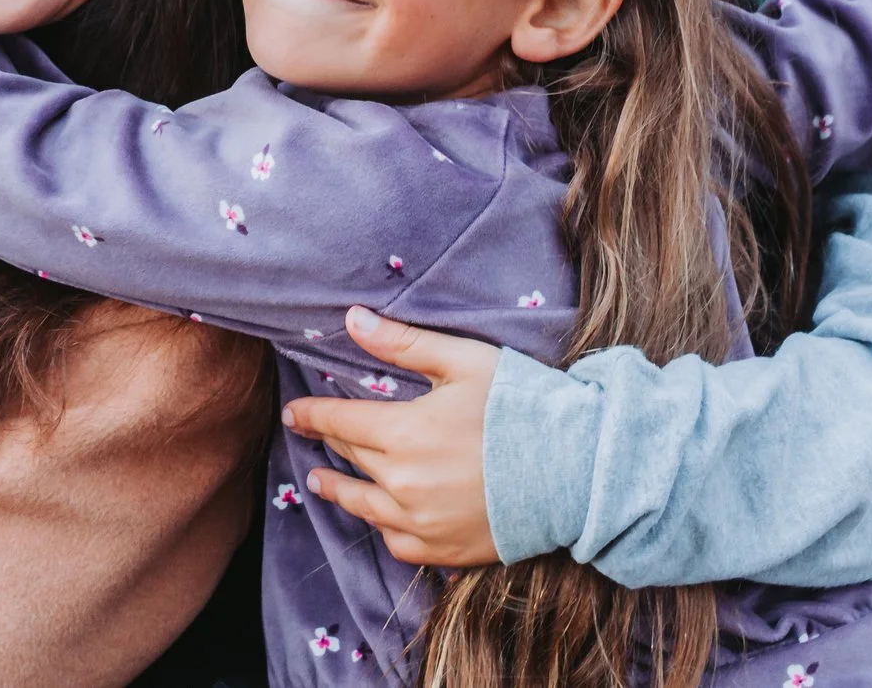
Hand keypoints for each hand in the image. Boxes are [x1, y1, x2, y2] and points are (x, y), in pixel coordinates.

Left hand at [279, 307, 500, 567]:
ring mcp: (421, 523)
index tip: (294, 413)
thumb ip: (402, 343)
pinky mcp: (443, 551)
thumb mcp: (463, 361)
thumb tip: (351, 318)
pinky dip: (383, 526)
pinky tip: (380, 516)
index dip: (311, 414)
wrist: (577, 471)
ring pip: (363, 505)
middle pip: (351, 457)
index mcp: (402, 433)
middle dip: (332, 441)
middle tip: (318, 433)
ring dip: (339, 490)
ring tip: (322, 482)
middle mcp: (402, 484)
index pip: (337, 421)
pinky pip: (396, 541)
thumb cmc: (523, 407)